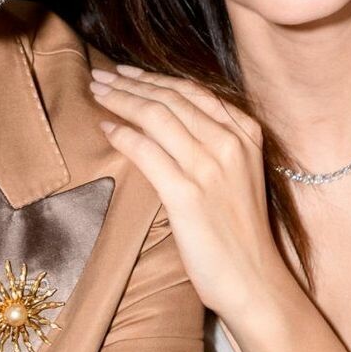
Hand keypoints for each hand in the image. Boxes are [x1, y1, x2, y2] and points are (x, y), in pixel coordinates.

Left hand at [88, 65, 292, 327]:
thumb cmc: (240, 232)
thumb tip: (169, 122)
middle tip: (100, 75)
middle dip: (130, 82)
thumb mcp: (239, 174)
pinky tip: (105, 127)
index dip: (154, 78)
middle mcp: (230, 143)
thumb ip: (216, 144)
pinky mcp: (187, 193)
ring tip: (97, 91)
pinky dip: (122, 134)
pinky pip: (145, 150)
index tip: (126, 72)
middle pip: (170, 98)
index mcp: (246, 134)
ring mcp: (209, 167)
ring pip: (155, 116)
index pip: (193, 91)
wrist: (254, 279)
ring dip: (120, 99)